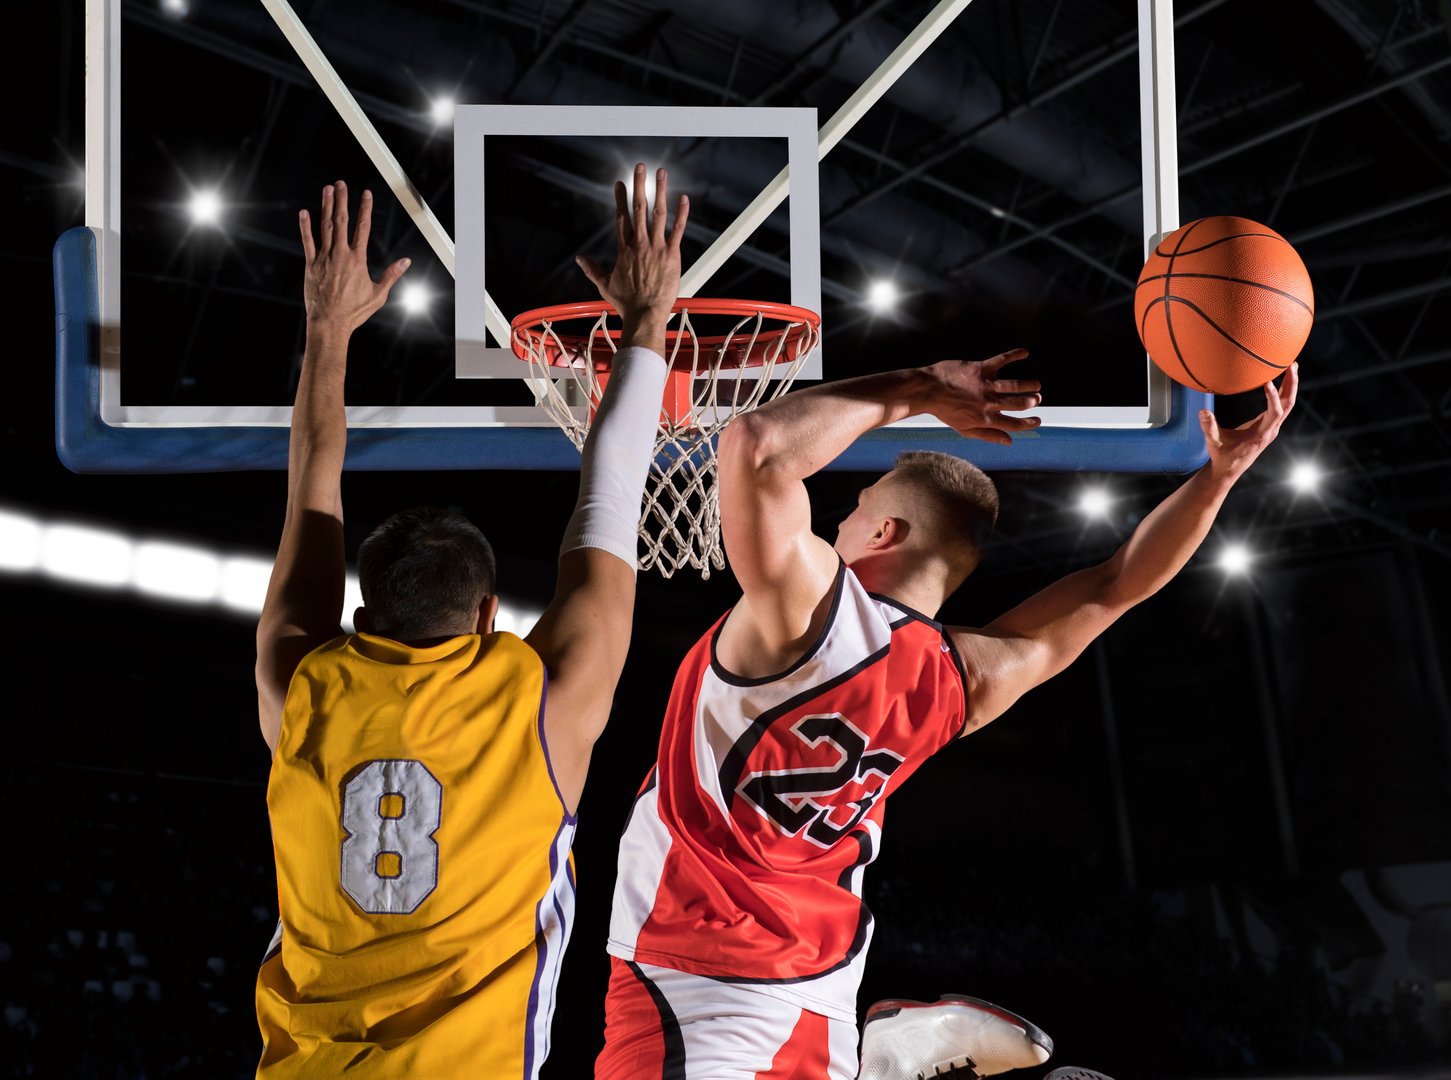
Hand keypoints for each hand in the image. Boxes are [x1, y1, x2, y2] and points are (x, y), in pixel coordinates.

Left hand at [299, 181, 409, 332]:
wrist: (330, 323)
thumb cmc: (355, 311)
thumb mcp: (378, 295)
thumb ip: (391, 275)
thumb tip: (406, 262)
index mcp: (357, 260)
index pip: (363, 228)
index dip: (365, 208)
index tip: (366, 193)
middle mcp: (340, 255)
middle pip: (342, 221)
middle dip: (342, 200)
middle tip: (342, 183)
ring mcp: (324, 258)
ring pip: (325, 227)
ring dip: (326, 206)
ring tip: (328, 189)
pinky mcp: (311, 265)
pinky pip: (307, 242)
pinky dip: (305, 226)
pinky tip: (304, 212)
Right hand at [575, 164, 688, 339]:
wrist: (645, 315)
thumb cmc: (626, 303)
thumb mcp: (604, 285)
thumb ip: (592, 269)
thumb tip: (579, 259)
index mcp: (624, 249)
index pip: (621, 218)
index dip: (620, 199)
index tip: (619, 184)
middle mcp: (639, 244)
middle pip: (638, 208)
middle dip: (639, 185)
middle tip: (639, 167)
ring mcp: (656, 248)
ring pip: (658, 214)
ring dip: (660, 191)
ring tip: (661, 173)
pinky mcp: (672, 255)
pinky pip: (678, 230)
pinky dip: (682, 214)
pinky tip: (684, 198)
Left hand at [922, 348, 1042, 444]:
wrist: (927, 390)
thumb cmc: (945, 410)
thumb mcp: (965, 429)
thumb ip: (989, 436)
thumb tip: (1009, 442)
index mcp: (985, 419)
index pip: (1013, 424)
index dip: (1028, 423)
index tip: (1037, 421)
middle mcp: (988, 403)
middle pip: (1018, 404)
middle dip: (1031, 402)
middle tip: (1037, 399)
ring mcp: (986, 385)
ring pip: (1015, 385)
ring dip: (1029, 385)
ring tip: (1036, 384)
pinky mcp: (981, 368)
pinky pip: (1002, 360)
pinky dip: (1015, 355)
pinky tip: (1025, 352)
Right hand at [1200, 362, 1297, 478]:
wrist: (1229, 470)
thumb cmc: (1221, 457)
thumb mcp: (1214, 443)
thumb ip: (1209, 428)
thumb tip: (1202, 411)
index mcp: (1260, 434)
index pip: (1274, 413)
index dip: (1273, 397)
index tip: (1267, 382)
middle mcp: (1271, 430)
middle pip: (1288, 405)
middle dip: (1290, 384)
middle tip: (1291, 365)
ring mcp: (1272, 427)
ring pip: (1287, 404)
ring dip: (1290, 386)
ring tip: (1290, 366)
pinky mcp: (1269, 425)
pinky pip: (1281, 406)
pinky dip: (1283, 392)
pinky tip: (1281, 380)